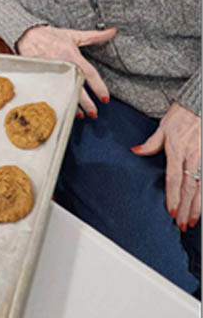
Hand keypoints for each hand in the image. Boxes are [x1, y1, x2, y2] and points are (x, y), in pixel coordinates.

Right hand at [16, 24, 116, 117]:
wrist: (27, 35)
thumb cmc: (50, 36)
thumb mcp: (74, 35)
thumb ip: (95, 36)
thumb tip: (112, 31)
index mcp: (72, 55)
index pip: (89, 74)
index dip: (98, 87)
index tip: (105, 98)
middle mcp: (62, 65)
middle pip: (77, 88)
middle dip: (87, 103)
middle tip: (94, 112)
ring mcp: (51, 72)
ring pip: (64, 92)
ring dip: (73, 105)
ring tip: (81, 114)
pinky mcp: (42, 76)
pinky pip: (52, 91)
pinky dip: (59, 100)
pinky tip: (64, 107)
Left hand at [132, 102, 200, 229]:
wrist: (199, 106)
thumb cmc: (181, 116)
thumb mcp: (163, 128)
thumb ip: (151, 143)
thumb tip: (135, 151)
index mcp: (177, 150)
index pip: (174, 178)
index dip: (173, 196)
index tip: (172, 211)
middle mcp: (192, 157)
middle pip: (189, 188)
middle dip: (186, 208)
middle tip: (182, 225)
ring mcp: (202, 159)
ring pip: (201, 188)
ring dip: (197, 207)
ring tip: (192, 222)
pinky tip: (201, 208)